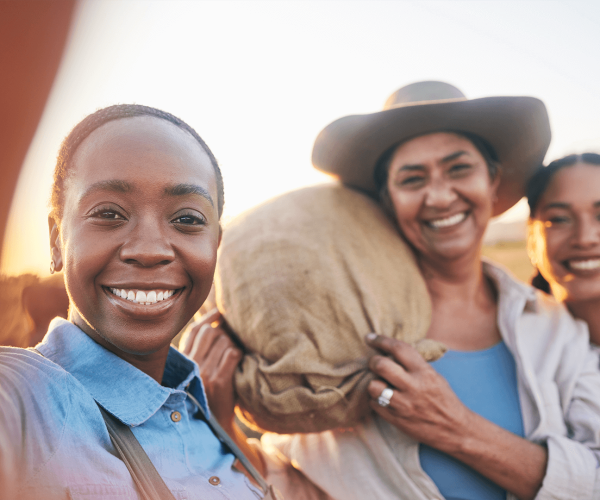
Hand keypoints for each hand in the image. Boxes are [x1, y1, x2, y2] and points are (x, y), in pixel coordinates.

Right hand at [179, 309, 241, 431]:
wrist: (215, 427)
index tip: (221, 311)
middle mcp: (190, 366)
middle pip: (211, 332)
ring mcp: (204, 374)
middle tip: (235, 337)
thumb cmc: (211, 394)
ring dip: (234, 343)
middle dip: (225, 331)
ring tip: (238, 352)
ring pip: (223, 341)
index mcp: (184, 361)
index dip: (209, 318)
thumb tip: (216, 318)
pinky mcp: (219, 382)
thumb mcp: (198, 371)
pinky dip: (240, 354)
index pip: (195, 330)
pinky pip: (232, 354)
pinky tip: (242, 361)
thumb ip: (202, 348)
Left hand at [366, 333, 471, 453]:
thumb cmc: (444, 399)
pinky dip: (374, 399)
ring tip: (379, 383)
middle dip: (372, 361)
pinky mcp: (396, 420)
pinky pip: (374, 404)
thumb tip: (391, 350)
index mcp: (424, 372)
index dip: (381, 340)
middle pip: (381, 365)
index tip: (370, 338)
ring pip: (373, 386)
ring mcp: (403, 404)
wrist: (455, 430)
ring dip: (372, 382)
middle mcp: (413, 387)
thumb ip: (414, 364)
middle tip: (373, 362)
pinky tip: (382, 399)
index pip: (399, 348)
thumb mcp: (434, 376)